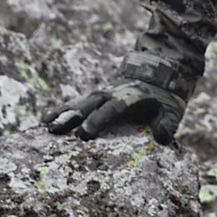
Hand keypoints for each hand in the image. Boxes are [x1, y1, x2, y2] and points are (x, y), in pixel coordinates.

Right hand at [44, 80, 175, 141]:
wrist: (154, 78)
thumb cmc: (162, 101)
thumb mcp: (171, 112)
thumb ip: (166, 124)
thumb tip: (163, 138)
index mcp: (128, 98)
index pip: (111, 109)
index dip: (97, 121)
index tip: (84, 134)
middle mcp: (109, 95)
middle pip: (88, 107)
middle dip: (72, 118)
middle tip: (55, 131)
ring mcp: (98, 96)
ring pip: (77, 104)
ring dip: (62, 114)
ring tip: (46, 126)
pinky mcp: (92, 100)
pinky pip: (74, 105)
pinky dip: (60, 111)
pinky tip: (45, 121)